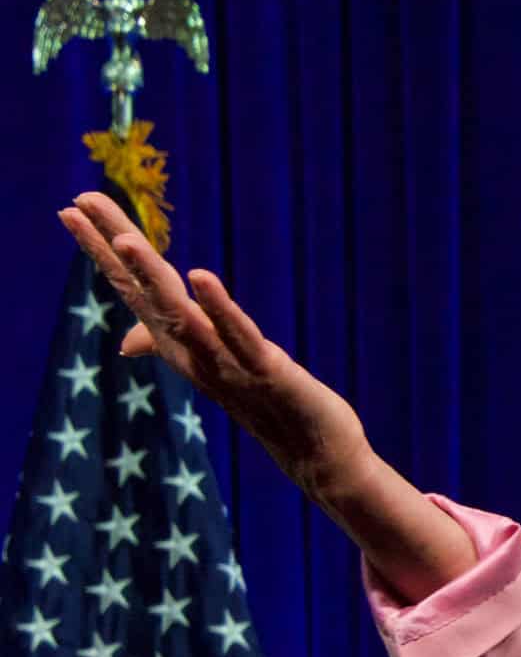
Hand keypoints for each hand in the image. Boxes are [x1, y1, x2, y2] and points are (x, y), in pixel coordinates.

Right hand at [58, 190, 370, 503]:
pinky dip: (219, 307)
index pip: (133, 289)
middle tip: (79, 203)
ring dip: (153, 278)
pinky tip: (201, 276)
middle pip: (146, 293)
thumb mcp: (216, 367)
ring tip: (127, 240)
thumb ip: (171, 346)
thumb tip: (128, 340)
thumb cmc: (267, 405)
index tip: (70, 206)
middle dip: (113, 248)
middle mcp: (192, 353)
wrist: (314, 454)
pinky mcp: (266, 371)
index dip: (102, 250)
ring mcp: (226, 363)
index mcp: (180, 345)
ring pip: (181, 316)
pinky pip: (238, 336)